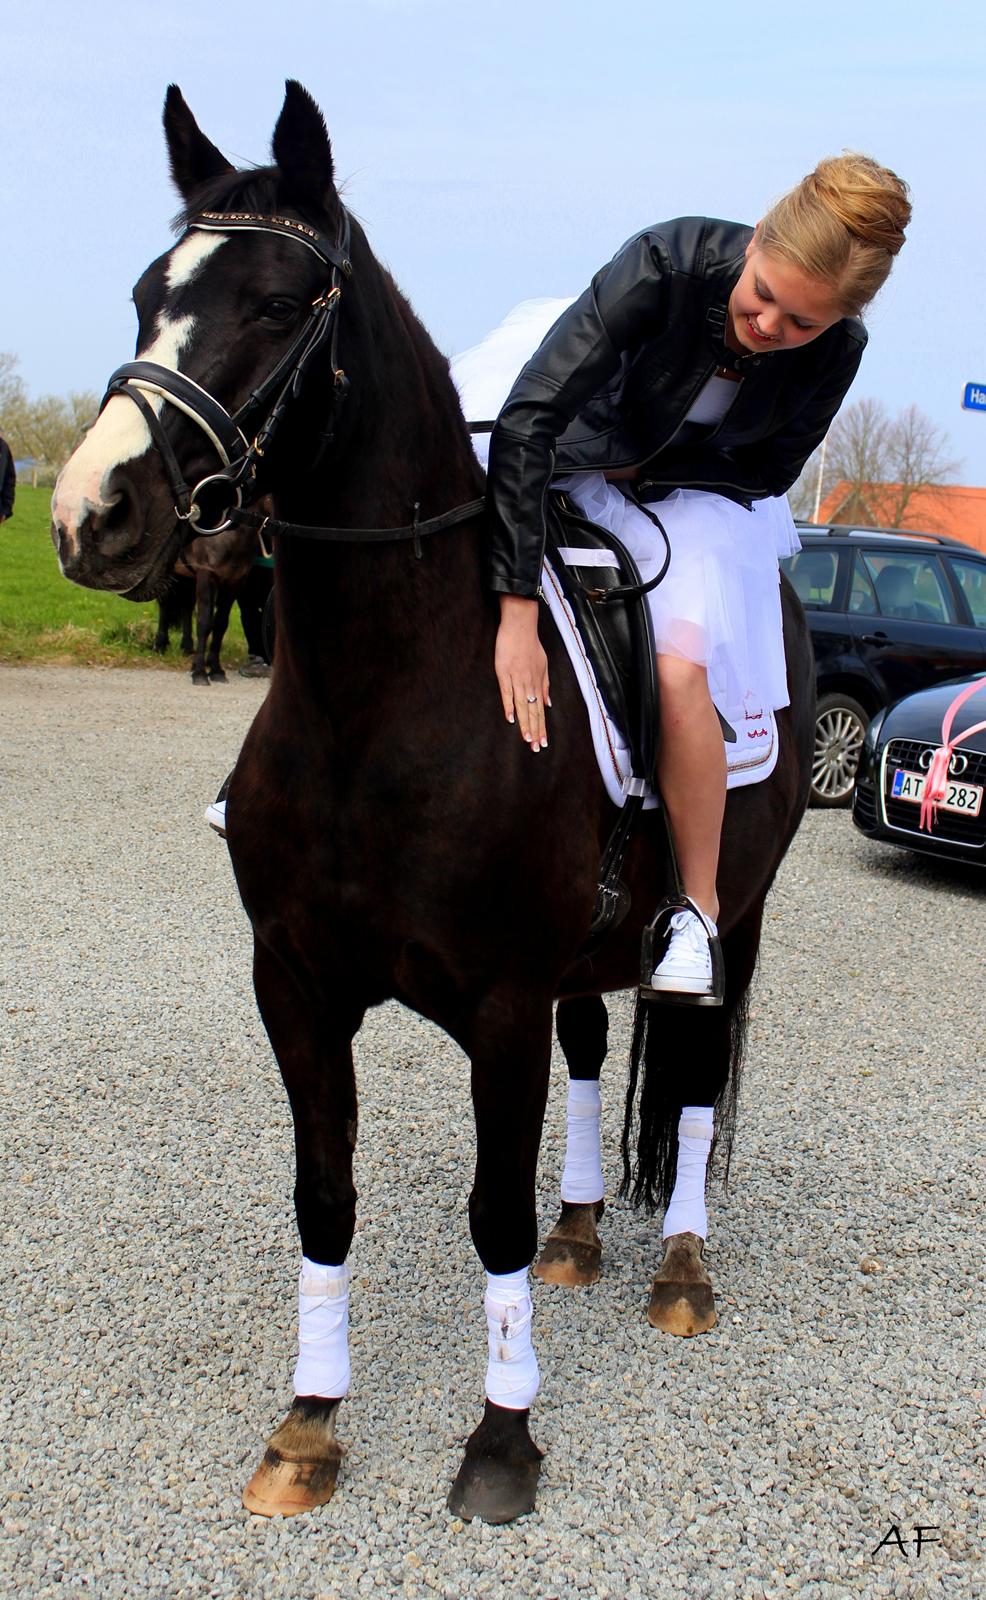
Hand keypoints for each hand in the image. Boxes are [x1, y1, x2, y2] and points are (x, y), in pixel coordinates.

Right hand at [495, 595, 550, 751]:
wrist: (520, 626)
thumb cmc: (531, 645)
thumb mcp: (543, 665)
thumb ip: (545, 686)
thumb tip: (548, 704)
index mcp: (537, 683)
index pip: (540, 710)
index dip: (542, 727)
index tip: (543, 742)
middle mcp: (529, 683)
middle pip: (533, 712)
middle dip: (535, 731)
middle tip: (536, 748)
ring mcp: (516, 678)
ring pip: (522, 705)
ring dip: (525, 723)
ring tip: (527, 739)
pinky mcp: (504, 672)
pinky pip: (507, 692)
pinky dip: (509, 705)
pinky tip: (510, 718)